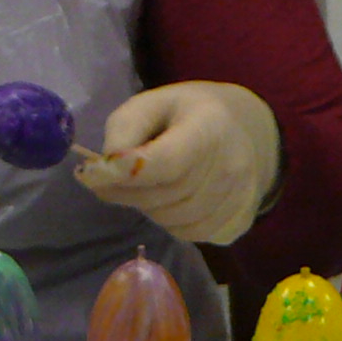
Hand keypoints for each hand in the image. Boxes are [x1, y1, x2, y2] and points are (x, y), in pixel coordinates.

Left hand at [76, 83, 281, 245]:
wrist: (242, 132)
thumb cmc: (186, 116)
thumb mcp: (151, 105)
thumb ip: (123, 130)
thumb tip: (104, 171)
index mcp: (209, 125)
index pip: (168, 162)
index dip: (129, 173)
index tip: (99, 175)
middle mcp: (232, 165)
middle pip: (167, 196)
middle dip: (129, 192)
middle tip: (112, 182)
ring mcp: (240, 198)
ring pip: (175, 221)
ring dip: (150, 209)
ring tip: (148, 187)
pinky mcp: (239, 223)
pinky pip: (191, 236)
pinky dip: (172, 223)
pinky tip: (173, 201)